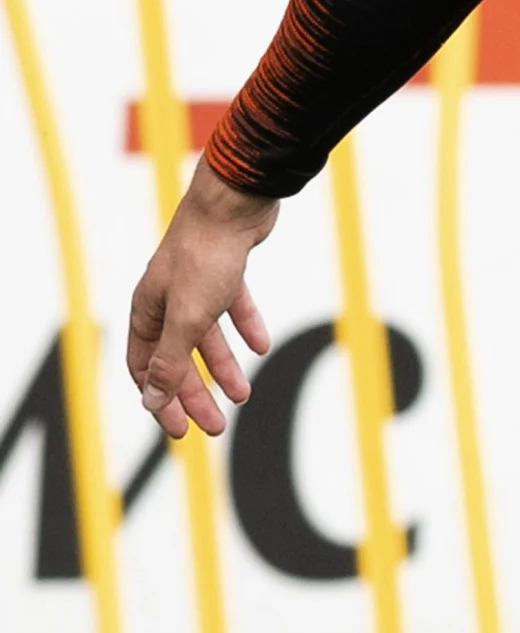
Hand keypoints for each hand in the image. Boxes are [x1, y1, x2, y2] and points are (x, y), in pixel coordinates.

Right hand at [126, 167, 279, 440]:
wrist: (236, 202)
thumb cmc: (205, 258)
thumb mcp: (188, 318)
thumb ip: (171, 360)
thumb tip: (152, 402)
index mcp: (147, 311)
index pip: (145, 367)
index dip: (160, 400)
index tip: (179, 430)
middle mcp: (166, 298)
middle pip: (177, 358)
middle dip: (195, 394)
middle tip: (215, 427)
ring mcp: (195, 284)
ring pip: (206, 335)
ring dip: (223, 367)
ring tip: (244, 395)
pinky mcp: (225, 269)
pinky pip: (232, 306)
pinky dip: (245, 326)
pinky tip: (262, 346)